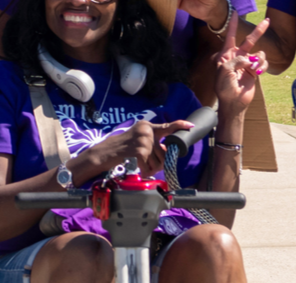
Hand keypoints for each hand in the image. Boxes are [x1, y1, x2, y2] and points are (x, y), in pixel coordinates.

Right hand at [77, 118, 194, 176]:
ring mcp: (144, 140)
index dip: (180, 126)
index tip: (190, 126)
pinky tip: (137, 167)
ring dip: (151, 167)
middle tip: (147, 163)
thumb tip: (167, 153)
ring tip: (140, 164)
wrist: (105, 152)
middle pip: (164, 153)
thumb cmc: (122, 148)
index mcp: (147, 126)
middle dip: (158, 162)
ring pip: (158, 161)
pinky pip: (149, 166)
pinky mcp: (140, 151)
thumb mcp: (138, 139)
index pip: (167, 126)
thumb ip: (152, 142)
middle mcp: (147, 131)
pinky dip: (145, 170)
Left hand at [212, 17, 267, 113]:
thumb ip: (236, 60)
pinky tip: (258, 72)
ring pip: (259, 54)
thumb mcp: (225, 70)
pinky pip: (263, 63)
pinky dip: (262, 66)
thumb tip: (249, 58)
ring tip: (254, 69)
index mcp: (226, 54)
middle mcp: (238, 56)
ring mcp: (247, 63)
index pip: (230, 36)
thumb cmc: (224, 86)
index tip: (235, 12)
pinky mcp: (255, 71)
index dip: (233, 24)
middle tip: (267, 21)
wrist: (234, 102)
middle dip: (258, 31)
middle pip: (250, 40)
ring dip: (258, 60)